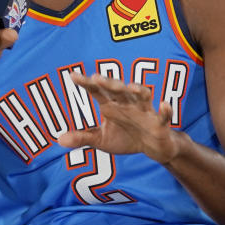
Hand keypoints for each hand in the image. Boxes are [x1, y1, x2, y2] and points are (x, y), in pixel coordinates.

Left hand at [59, 73, 182, 163]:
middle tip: (97, 78)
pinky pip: (164, 116)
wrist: (153, 148)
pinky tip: (163, 104)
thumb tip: (59, 140)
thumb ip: (82, 138)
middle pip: (118, 90)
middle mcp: (128, 104)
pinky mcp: (160, 123)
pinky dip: (165, 110)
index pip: (97, 92)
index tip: (72, 76)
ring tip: (130, 87)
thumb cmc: (126, 138)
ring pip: (142, 97)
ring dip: (137, 90)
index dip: (86, 83)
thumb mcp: (102, 141)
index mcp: (112, 106)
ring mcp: (145, 112)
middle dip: (109, 84)